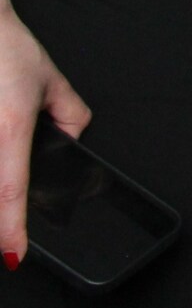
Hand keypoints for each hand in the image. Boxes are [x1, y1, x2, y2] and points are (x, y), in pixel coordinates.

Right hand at [0, 8, 87, 268]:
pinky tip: (2, 180)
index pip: (11, 190)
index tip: (14, 255)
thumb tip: (70, 143)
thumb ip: (68, 115)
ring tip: (6, 213)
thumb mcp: (51, 82)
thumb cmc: (8, 51)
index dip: (12, 227)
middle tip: (8, 241)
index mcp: (9, 129)